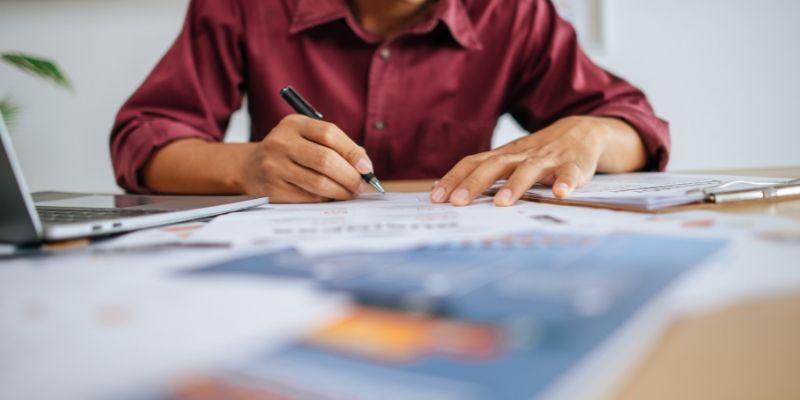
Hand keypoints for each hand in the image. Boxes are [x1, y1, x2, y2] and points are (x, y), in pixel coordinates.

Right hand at [238, 114, 371, 202]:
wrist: (250, 167)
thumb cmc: (289, 151)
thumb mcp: (306, 137)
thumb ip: (335, 145)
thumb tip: (365, 166)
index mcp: (293, 124)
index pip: (329, 134)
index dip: (352, 152)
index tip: (366, 167)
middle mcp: (281, 143)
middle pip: (326, 160)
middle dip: (350, 176)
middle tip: (361, 185)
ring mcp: (274, 167)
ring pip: (319, 183)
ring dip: (342, 191)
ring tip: (350, 193)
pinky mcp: (273, 190)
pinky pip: (309, 198)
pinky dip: (326, 198)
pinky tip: (331, 196)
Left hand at [429, 116, 643, 206]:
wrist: (582, 131)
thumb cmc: (538, 153)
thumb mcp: (510, 159)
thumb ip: (483, 173)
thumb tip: (445, 192)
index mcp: (504, 156)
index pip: (473, 163)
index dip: (454, 178)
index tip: (436, 197)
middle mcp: (522, 155)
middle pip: (494, 166)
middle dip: (474, 183)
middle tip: (458, 202)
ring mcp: (548, 160)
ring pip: (529, 170)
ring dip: (515, 186)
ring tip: (501, 203)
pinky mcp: (574, 165)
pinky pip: (570, 174)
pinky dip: (565, 183)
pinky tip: (560, 194)